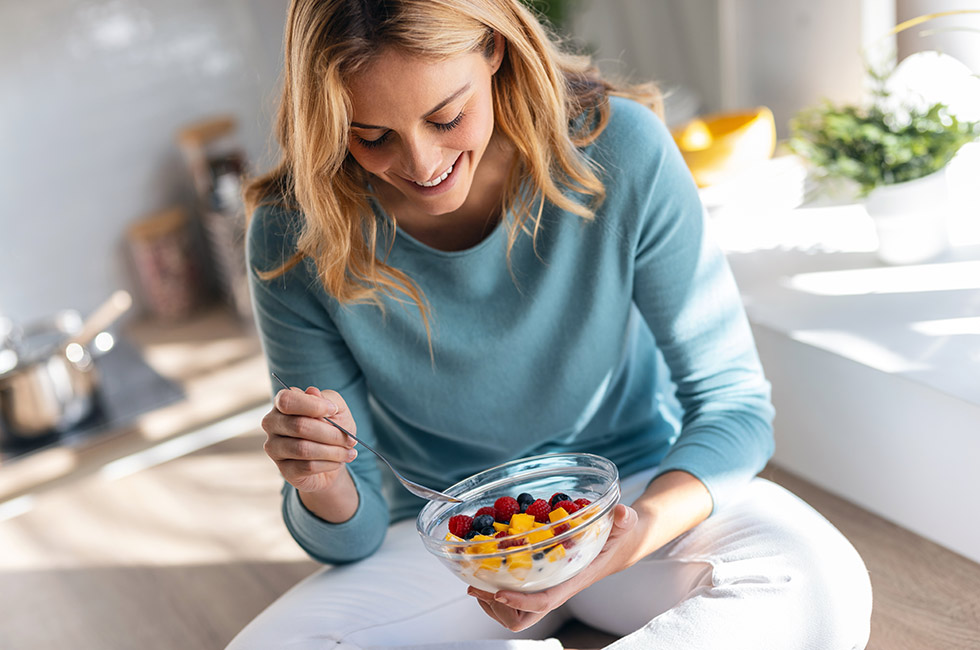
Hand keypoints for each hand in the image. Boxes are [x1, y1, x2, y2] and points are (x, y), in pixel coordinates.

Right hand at [261, 385, 358, 494]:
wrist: (333, 458)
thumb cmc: (333, 428)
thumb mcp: (338, 410)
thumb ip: (328, 399)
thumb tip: (313, 393)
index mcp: (283, 403)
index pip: (287, 400)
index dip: (313, 405)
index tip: (334, 410)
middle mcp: (272, 423)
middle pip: (299, 426)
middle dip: (331, 434)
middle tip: (351, 439)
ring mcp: (274, 447)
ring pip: (303, 449)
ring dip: (333, 451)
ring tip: (349, 452)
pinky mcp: (284, 469)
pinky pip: (307, 467)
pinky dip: (328, 464)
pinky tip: (338, 462)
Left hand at [467, 503, 638, 631]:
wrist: (618, 546)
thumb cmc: (618, 537)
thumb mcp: (624, 526)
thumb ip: (625, 520)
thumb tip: (623, 514)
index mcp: (572, 580)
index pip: (544, 601)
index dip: (520, 601)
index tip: (499, 593)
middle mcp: (556, 588)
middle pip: (522, 617)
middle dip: (497, 606)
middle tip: (476, 586)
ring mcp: (545, 587)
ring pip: (513, 613)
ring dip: (491, 601)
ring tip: (476, 581)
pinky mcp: (538, 580)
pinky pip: (513, 597)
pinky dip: (495, 587)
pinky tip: (487, 570)